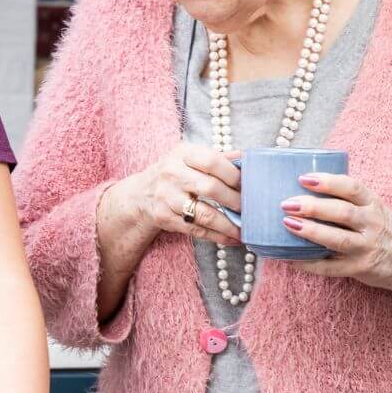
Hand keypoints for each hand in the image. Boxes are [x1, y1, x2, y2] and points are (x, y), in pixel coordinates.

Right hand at [117, 143, 242, 246]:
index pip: (212, 161)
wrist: (140, 195)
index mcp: (182, 153)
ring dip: (229, 225)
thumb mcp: (189, 158)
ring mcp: (167, 197)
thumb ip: (218, 157)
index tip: (249, 184)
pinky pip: (196, 230)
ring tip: (246, 230)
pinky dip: (217, 236)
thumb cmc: (174, 173)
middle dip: (236, 201)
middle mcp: (172, 173)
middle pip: (211, 188)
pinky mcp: (165, 218)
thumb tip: (249, 158)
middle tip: (251, 208)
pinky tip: (232, 239)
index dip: (234, 174)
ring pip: (204, 214)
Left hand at [280, 172, 391, 296]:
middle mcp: (373, 225)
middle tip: (287, 203)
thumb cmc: (386, 229)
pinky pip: (331, 267)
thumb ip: (349, 202)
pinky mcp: (360, 269)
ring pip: (337, 239)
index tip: (303, 178)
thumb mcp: (374, 209)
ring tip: (287, 224)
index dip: (328, 181)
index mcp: (374, 205)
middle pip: (342, 212)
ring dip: (311, 232)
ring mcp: (367, 248)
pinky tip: (290, 258)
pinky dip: (309, 263)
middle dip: (313, 207)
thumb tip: (303, 191)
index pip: (352, 188)